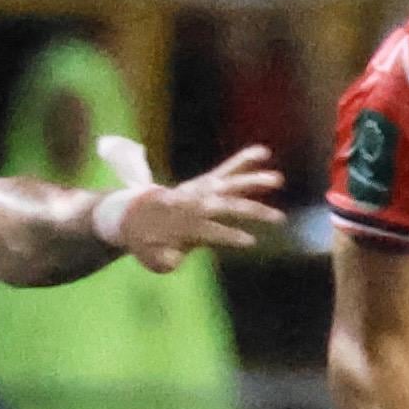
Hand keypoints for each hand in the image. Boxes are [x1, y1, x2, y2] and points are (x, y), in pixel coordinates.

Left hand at [101, 144, 284, 270]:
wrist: (131, 216)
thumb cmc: (146, 243)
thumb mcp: (150, 256)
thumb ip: (163, 257)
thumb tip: (174, 256)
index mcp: (181, 225)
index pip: (209, 230)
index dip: (228, 236)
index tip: (250, 241)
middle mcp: (192, 203)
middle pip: (224, 205)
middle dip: (249, 210)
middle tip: (277, 217)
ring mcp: (197, 190)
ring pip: (227, 184)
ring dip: (252, 182)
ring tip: (277, 179)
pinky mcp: (203, 182)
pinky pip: (225, 170)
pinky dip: (243, 160)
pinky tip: (263, 151)